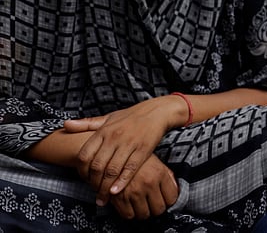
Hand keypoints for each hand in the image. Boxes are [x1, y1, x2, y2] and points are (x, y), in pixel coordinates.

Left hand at [64, 96, 181, 205]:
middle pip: (97, 166)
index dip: (81, 171)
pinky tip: (116, 191)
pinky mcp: (143, 150)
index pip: (84, 155)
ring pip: (112, 170)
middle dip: (93, 184)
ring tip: (103, 198)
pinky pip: (130, 169)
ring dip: (105, 187)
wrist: (156, 112)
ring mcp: (129, 144)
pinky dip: (122, 182)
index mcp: (103, 131)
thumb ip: (86, 124)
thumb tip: (65, 124)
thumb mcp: (107, 118)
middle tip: (94, 194)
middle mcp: (114, 138)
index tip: (84, 180)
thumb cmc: (131, 116)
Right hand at [108, 154, 178, 219]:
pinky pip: (128, 215)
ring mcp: (133, 191)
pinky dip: (130, 214)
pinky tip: (131, 207)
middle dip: (156, 209)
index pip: (172, 198)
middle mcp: (148, 183)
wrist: (115, 150)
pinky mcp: (118, 196)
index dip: (169, 202)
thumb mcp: (156, 162)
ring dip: (144, 213)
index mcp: (159, 173)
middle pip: (158, 209)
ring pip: (144, 214)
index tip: (165, 201)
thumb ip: (167, 176)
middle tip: (153, 205)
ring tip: (142, 206)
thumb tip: (175, 190)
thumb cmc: (137, 157)